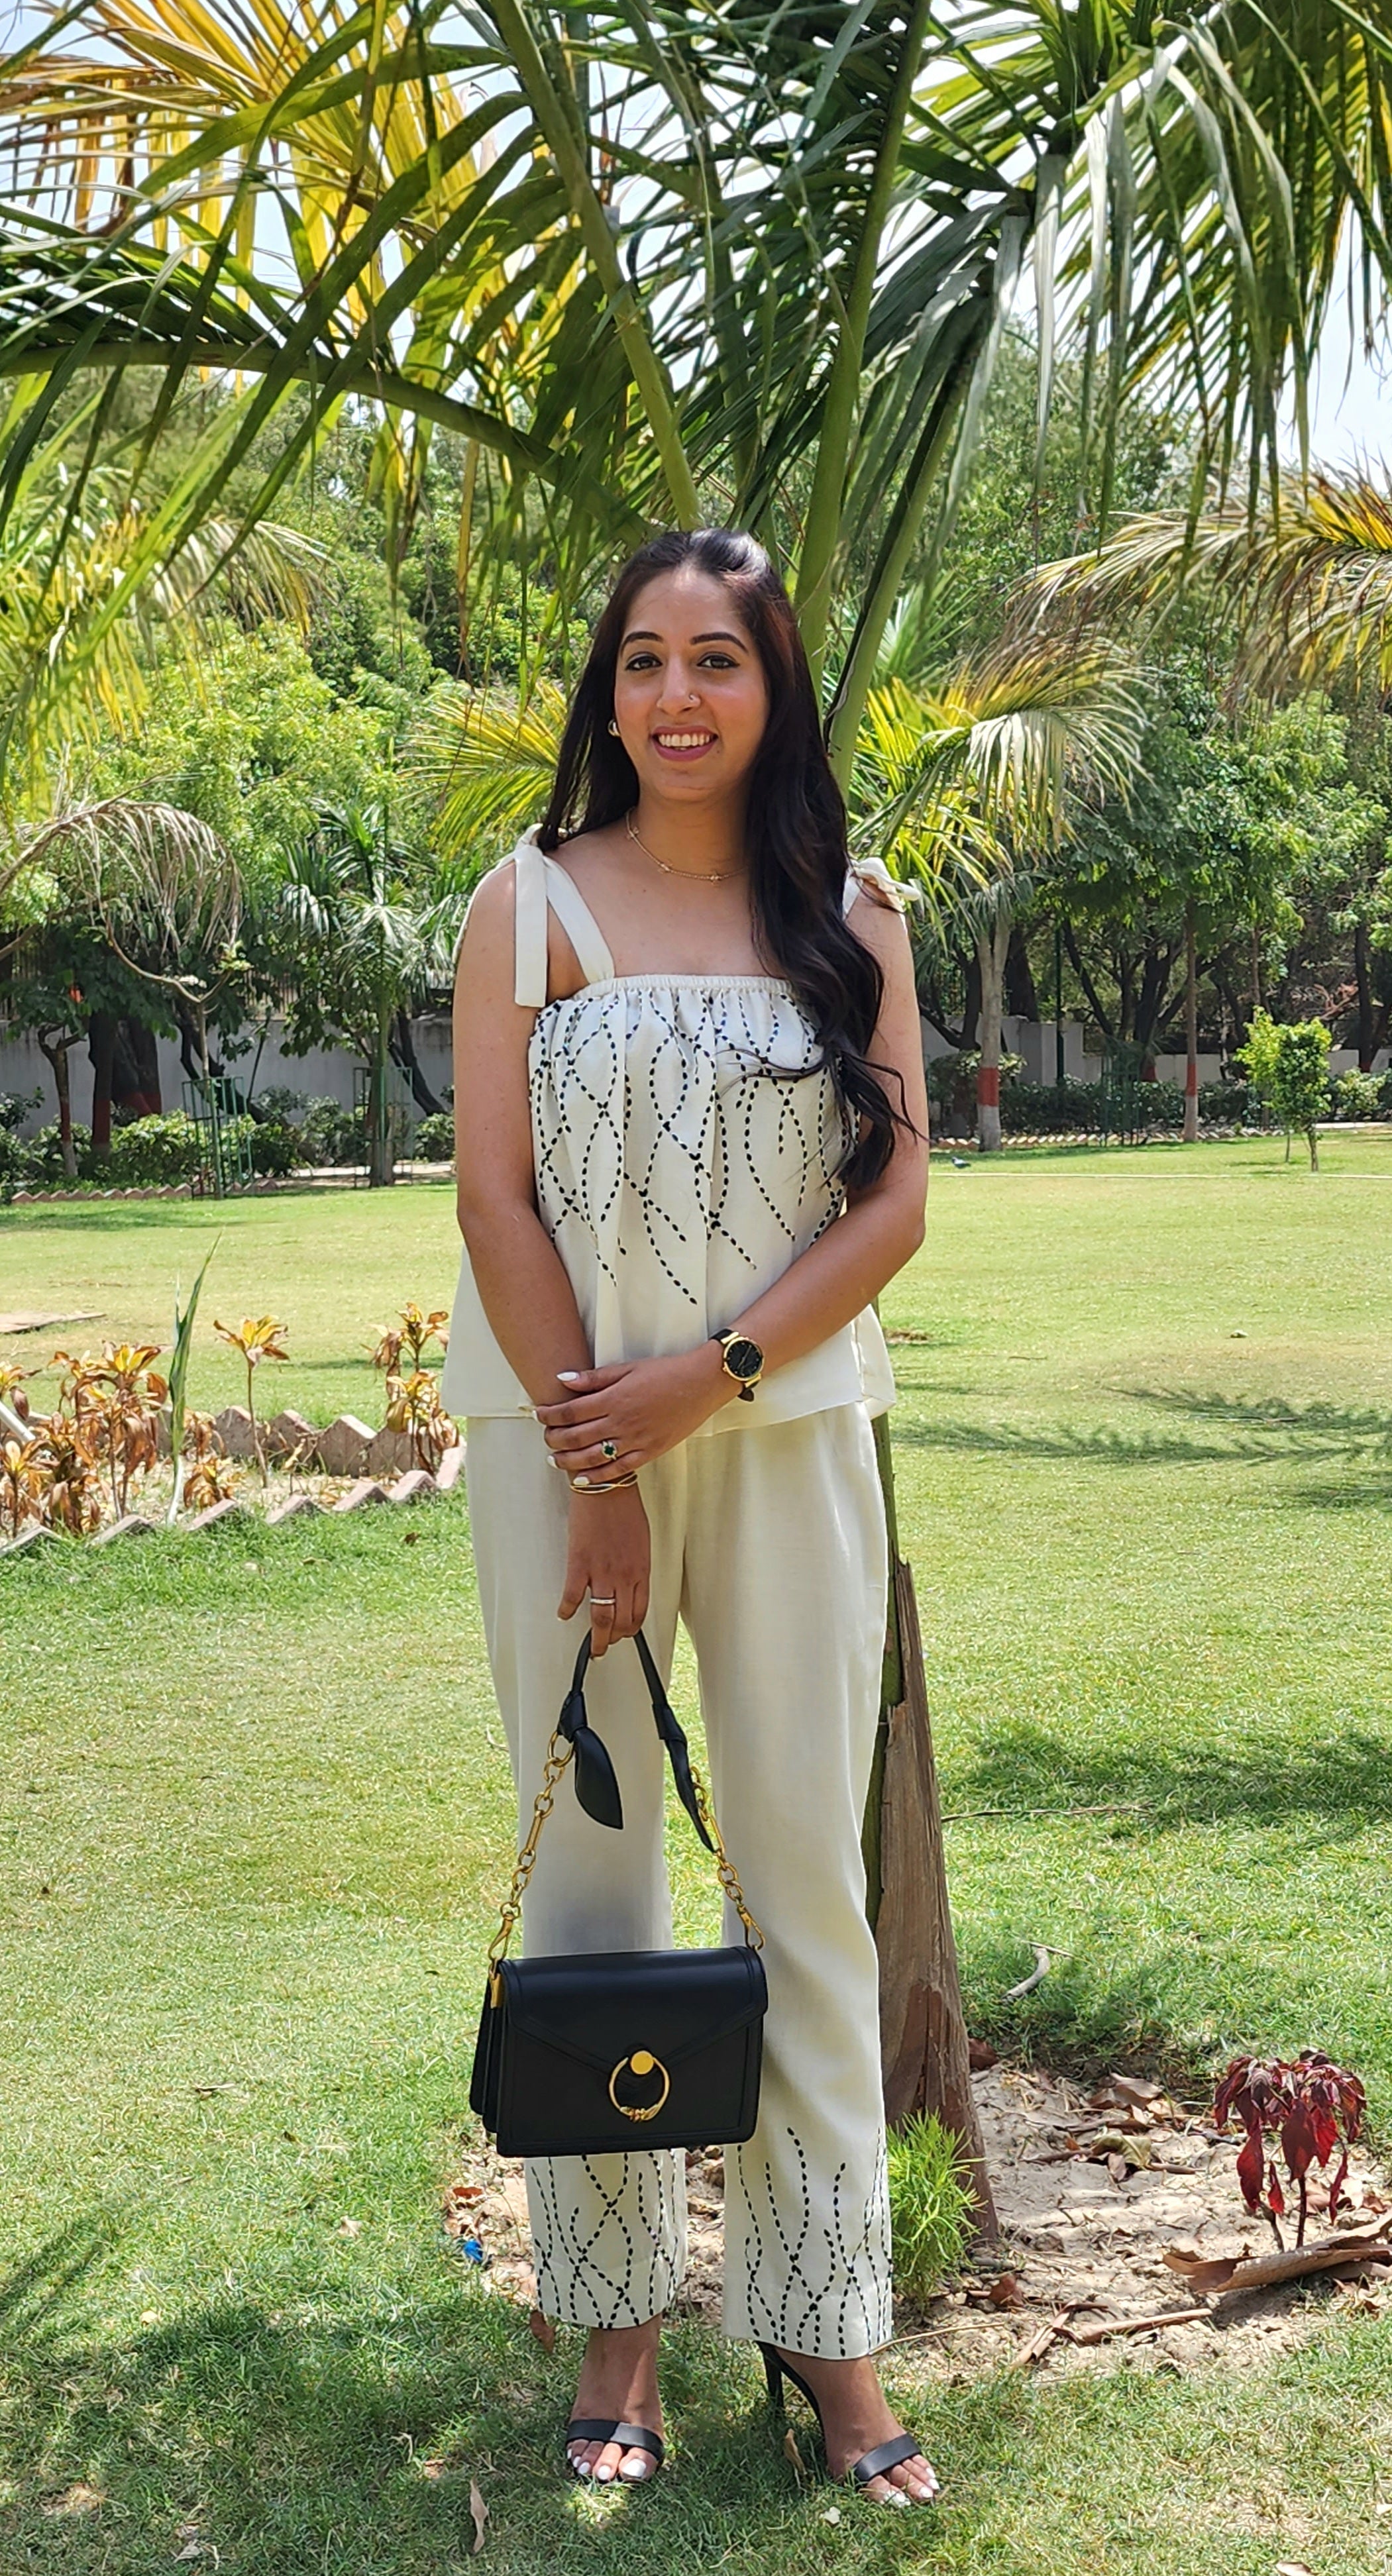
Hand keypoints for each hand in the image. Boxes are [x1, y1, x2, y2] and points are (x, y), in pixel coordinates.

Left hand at [537, 1349, 726, 1478]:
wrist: (701, 1383)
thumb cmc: (664, 1372)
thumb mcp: (627, 1368)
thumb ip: (594, 1377)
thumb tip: (562, 1379)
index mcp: (613, 1399)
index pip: (570, 1411)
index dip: (549, 1415)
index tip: (538, 1414)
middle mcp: (621, 1422)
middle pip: (576, 1436)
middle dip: (554, 1438)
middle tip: (545, 1437)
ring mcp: (635, 1440)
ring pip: (592, 1457)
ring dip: (568, 1460)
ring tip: (554, 1459)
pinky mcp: (649, 1452)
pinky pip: (618, 1469)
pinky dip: (597, 1476)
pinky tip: (580, 1478)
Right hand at [558, 1485, 650, 1655]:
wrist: (606, 1487)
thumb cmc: (625, 1510)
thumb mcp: (641, 1542)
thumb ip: (637, 1568)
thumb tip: (630, 1588)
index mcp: (641, 1571)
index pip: (639, 1613)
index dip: (631, 1630)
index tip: (625, 1635)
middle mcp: (624, 1577)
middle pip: (621, 1622)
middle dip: (613, 1639)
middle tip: (605, 1646)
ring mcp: (601, 1572)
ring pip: (601, 1618)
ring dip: (596, 1637)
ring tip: (592, 1647)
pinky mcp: (579, 1564)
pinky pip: (572, 1596)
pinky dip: (566, 1609)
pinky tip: (563, 1614)